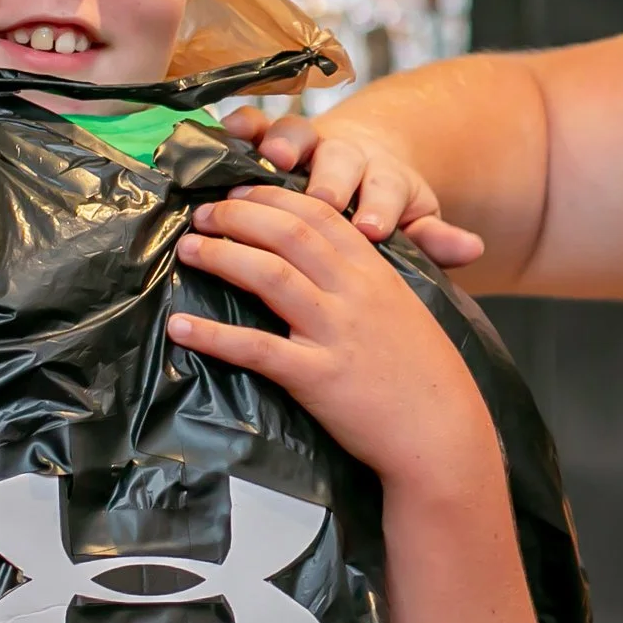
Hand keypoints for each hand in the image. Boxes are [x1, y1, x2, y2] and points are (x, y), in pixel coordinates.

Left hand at [169, 187, 494, 488]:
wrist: (441, 432)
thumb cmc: (425, 374)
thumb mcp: (404, 308)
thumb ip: (369, 279)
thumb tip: (329, 260)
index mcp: (375, 271)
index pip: (319, 213)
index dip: (272, 196)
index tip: (238, 191)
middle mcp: (355, 292)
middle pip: (288, 233)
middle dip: (237, 215)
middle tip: (202, 214)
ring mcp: (335, 332)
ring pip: (269, 276)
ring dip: (221, 256)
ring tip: (187, 249)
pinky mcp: (316, 377)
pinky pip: (256, 348)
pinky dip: (213, 335)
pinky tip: (181, 326)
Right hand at [219, 108, 484, 267]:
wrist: (363, 159)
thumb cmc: (384, 207)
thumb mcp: (413, 222)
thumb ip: (435, 239)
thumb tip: (475, 248)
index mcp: (384, 179)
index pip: (387, 191)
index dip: (380, 207)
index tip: (373, 229)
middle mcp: (346, 155)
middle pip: (341, 160)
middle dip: (332, 179)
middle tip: (323, 199)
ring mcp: (308, 142)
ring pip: (298, 133)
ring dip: (285, 142)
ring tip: (273, 160)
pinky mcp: (272, 136)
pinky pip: (257, 123)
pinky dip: (243, 124)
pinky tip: (226, 131)